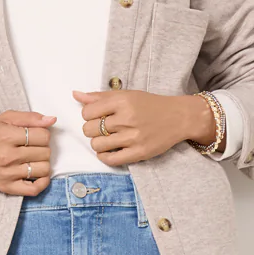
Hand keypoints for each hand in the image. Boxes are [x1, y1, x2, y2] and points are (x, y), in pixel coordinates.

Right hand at [0, 109, 56, 194]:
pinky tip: (39, 175)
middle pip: (45, 153)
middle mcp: (7, 156)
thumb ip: (30, 117)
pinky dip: (43, 182)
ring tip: (33, 159)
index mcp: (7, 136)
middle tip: (32, 147)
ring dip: (43, 163)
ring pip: (44, 169)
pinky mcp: (7, 187)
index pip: (43, 136)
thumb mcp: (6, 119)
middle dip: (43, 148)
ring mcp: (7, 174)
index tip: (35, 136)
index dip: (43, 134)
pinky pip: (34, 189)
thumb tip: (52, 120)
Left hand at [72, 89, 217, 162]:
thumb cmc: (150, 105)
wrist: (178, 117)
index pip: (87, 112)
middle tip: (103, 128)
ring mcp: (133, 137)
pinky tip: (109, 150)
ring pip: (97, 145)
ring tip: (107, 139)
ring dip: (98, 144)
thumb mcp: (126, 95)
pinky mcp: (139, 153)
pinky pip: (110, 159)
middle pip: (89, 130)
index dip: (88, 115)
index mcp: (122, 101)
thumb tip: (75, 95)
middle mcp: (127, 118)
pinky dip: (104, 156)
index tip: (97, 116)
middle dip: (92, 130)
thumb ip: (100, 96)